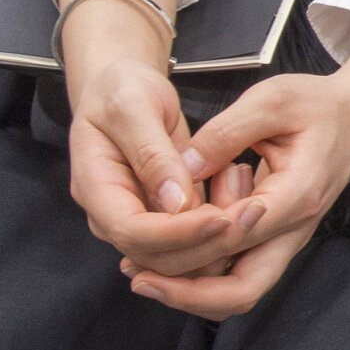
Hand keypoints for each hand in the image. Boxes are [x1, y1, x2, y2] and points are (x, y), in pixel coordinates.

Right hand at [63, 2, 253, 275]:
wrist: (123, 91)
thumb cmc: (122, 90)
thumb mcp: (133, 105)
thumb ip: (152, 153)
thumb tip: (175, 204)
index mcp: (95, 188)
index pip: (132, 232)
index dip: (177, 233)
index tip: (222, 218)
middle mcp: (111, 215)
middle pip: (155, 256)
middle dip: (205, 245)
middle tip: (252, 217)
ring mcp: (136, 221)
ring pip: (177, 259)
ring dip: (218, 245)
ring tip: (254, 208)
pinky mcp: (162, 219)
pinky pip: (190, 243)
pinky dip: (219, 234)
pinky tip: (247, 206)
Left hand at [122, 32, 349, 318]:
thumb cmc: (317, 106)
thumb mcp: (271, 99)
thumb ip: (224, 133)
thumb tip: (179, 170)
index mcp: (296, 196)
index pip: (236, 240)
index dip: (188, 248)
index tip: (143, 249)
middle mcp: (294, 231)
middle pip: (242, 291)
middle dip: (187, 295)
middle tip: (138, 280)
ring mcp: (286, 241)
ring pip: (239, 292)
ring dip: (192, 292)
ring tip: (142, 274)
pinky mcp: (275, 240)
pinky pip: (238, 275)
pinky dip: (203, 277)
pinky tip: (166, 260)